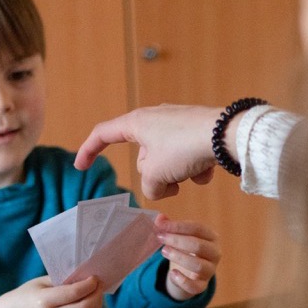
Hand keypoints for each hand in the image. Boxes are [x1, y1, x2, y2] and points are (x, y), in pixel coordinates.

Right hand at [0, 275, 103, 307]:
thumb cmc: (30, 294)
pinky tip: (93, 306)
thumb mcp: (42, 282)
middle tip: (99, 285)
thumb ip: (64, 281)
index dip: (89, 285)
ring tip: (97, 295)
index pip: (73, 294)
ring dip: (97, 307)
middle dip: (96, 295)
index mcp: (43, 301)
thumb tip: (88, 277)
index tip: (95, 278)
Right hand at [74, 105, 221, 198]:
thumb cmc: (185, 147)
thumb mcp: (156, 174)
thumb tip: (160, 188)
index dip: (89, 151)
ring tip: (191, 173)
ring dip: (177, 175)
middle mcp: (155, 119)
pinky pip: (188, 159)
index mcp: (137, 123)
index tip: (81, 166)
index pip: (103, 134)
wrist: (226, 134)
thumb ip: (148, 186)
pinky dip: (196, 169)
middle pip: (143, 159)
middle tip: (171, 182)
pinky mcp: (197, 132)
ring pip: (167, 162)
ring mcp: (177, 125)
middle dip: (155, 177)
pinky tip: (208, 169)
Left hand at [154, 214, 220, 300]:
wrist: (189, 272)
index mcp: (211, 237)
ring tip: (164, 251)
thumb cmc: (185, 249)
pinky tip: (172, 273)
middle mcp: (215, 253)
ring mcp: (210, 270)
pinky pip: (195, 287)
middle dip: (177, 241)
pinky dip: (183, 281)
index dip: (178, 226)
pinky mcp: (202, 285)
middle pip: (198, 246)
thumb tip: (159, 219)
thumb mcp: (179, 236)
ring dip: (179, 257)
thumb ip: (170, 226)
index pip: (197, 228)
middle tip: (160, 238)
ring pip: (198, 265)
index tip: (161, 225)